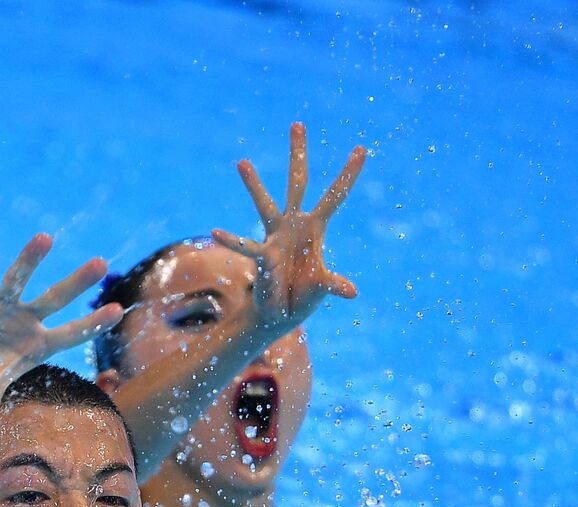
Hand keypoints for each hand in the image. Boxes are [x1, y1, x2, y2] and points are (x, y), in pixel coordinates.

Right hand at [0, 234, 122, 439]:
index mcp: (35, 346)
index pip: (70, 335)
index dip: (91, 325)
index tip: (119, 311)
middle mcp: (22, 322)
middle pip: (54, 299)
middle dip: (77, 283)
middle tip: (102, 262)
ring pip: (16, 280)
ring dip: (29, 260)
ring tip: (46, 237)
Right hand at [211, 122, 366, 332]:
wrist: (282, 312)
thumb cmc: (304, 294)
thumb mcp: (321, 286)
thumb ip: (333, 284)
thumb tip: (352, 292)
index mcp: (316, 228)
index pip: (334, 196)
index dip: (347, 174)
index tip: (361, 149)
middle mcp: (294, 224)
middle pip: (298, 183)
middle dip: (298, 154)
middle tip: (297, 123)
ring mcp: (276, 236)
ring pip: (265, 203)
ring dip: (255, 184)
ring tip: (243, 162)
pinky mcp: (262, 255)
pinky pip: (247, 247)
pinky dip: (233, 241)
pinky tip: (216, 232)